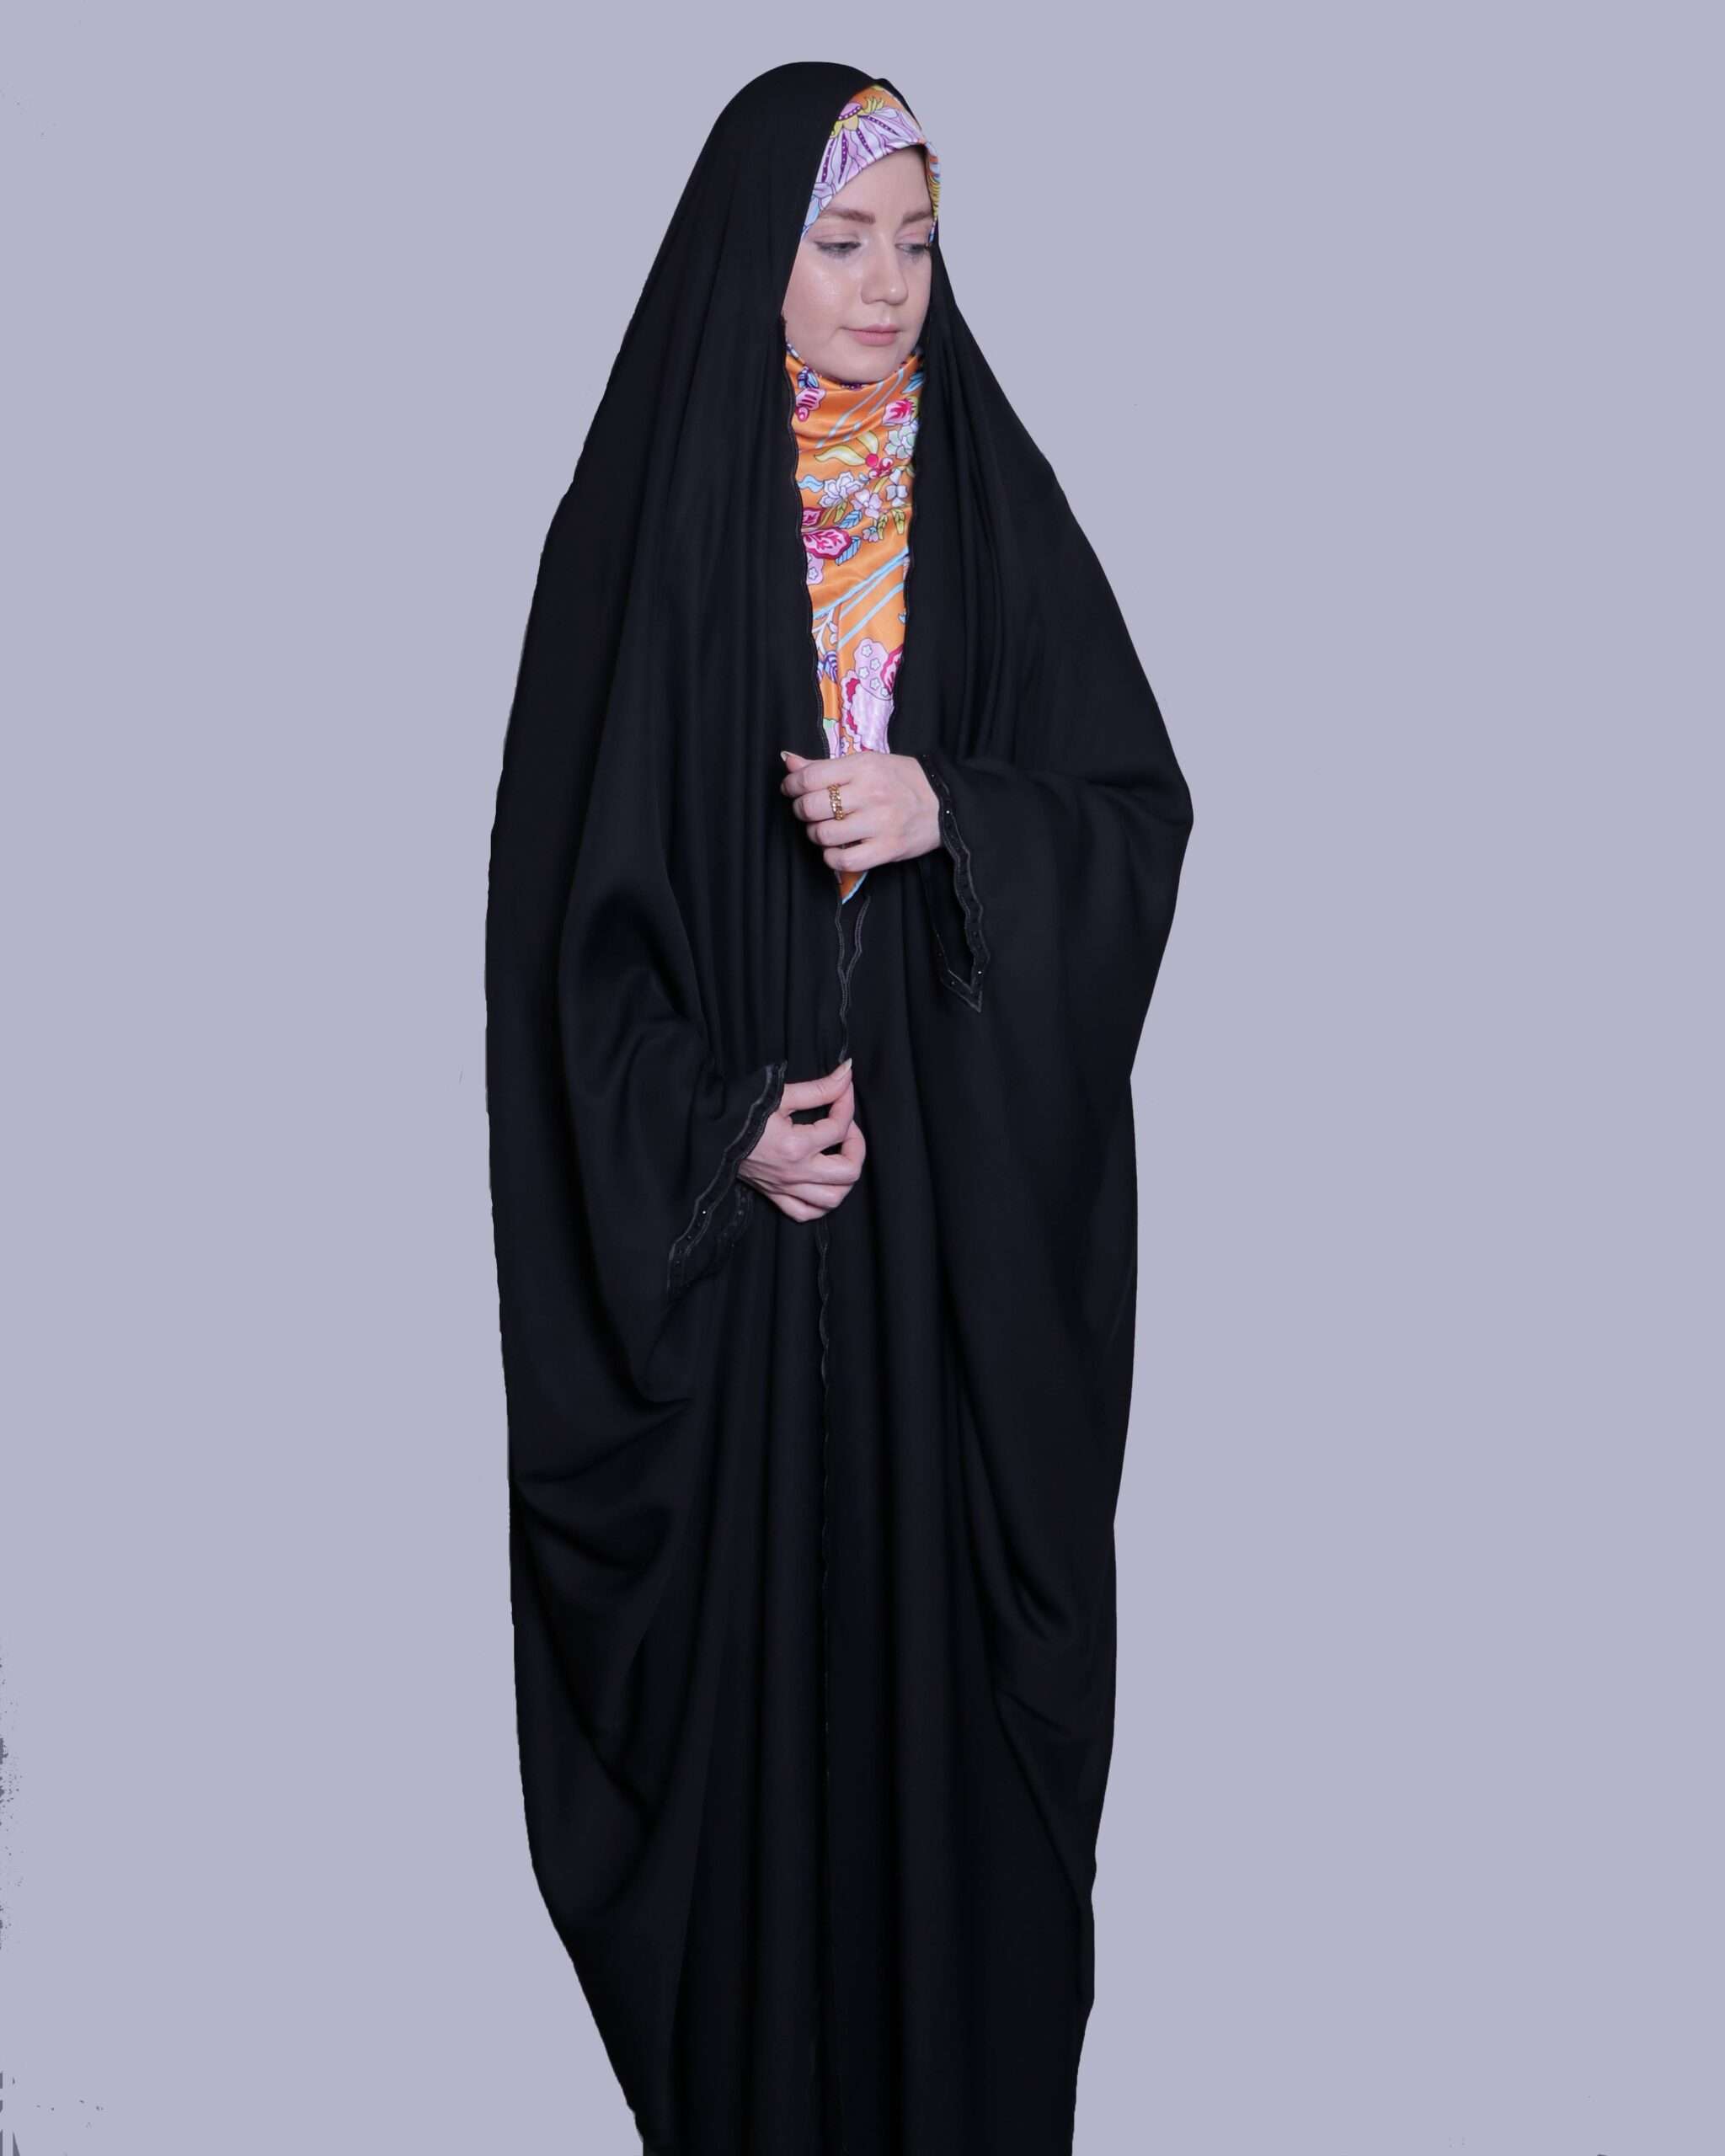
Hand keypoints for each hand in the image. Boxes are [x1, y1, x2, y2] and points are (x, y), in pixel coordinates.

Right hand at [737, 1057, 866, 1222]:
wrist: (707, 1132)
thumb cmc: (739, 1110)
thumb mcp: (780, 1094)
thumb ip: (818, 1088)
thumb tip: (848, 1072)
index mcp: (796, 1146)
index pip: (839, 1127)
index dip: (847, 1102)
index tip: (842, 1087)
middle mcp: (795, 1173)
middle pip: (849, 1171)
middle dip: (856, 1145)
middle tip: (845, 1127)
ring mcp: (785, 1189)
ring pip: (833, 1199)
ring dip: (844, 1177)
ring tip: (837, 1154)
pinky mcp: (774, 1196)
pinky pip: (807, 1213)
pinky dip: (821, 1203)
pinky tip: (821, 1183)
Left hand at [779, 749, 941, 875]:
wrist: (944, 803)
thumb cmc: (901, 780)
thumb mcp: (867, 763)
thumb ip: (824, 765)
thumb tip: (787, 760)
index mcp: (864, 766)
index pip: (810, 777)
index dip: (792, 785)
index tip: (791, 789)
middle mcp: (871, 793)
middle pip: (813, 806)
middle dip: (802, 810)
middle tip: (809, 811)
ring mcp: (880, 823)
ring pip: (824, 834)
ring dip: (816, 834)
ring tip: (825, 829)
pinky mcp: (887, 849)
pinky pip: (844, 860)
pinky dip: (831, 857)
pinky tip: (836, 849)